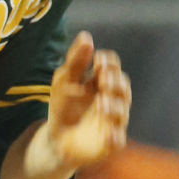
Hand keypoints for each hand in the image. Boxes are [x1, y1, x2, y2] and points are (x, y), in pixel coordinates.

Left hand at [39, 31, 130, 170]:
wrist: (54, 140)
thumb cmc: (63, 107)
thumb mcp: (64, 82)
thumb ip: (75, 62)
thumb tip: (86, 36)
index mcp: (102, 82)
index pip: (113, 66)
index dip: (108, 62)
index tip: (97, 61)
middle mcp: (112, 100)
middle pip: (123, 86)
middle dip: (115, 81)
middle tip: (103, 78)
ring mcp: (112, 122)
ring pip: (122, 112)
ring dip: (113, 106)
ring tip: (100, 103)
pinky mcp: (109, 143)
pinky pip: (117, 140)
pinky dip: (114, 136)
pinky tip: (108, 132)